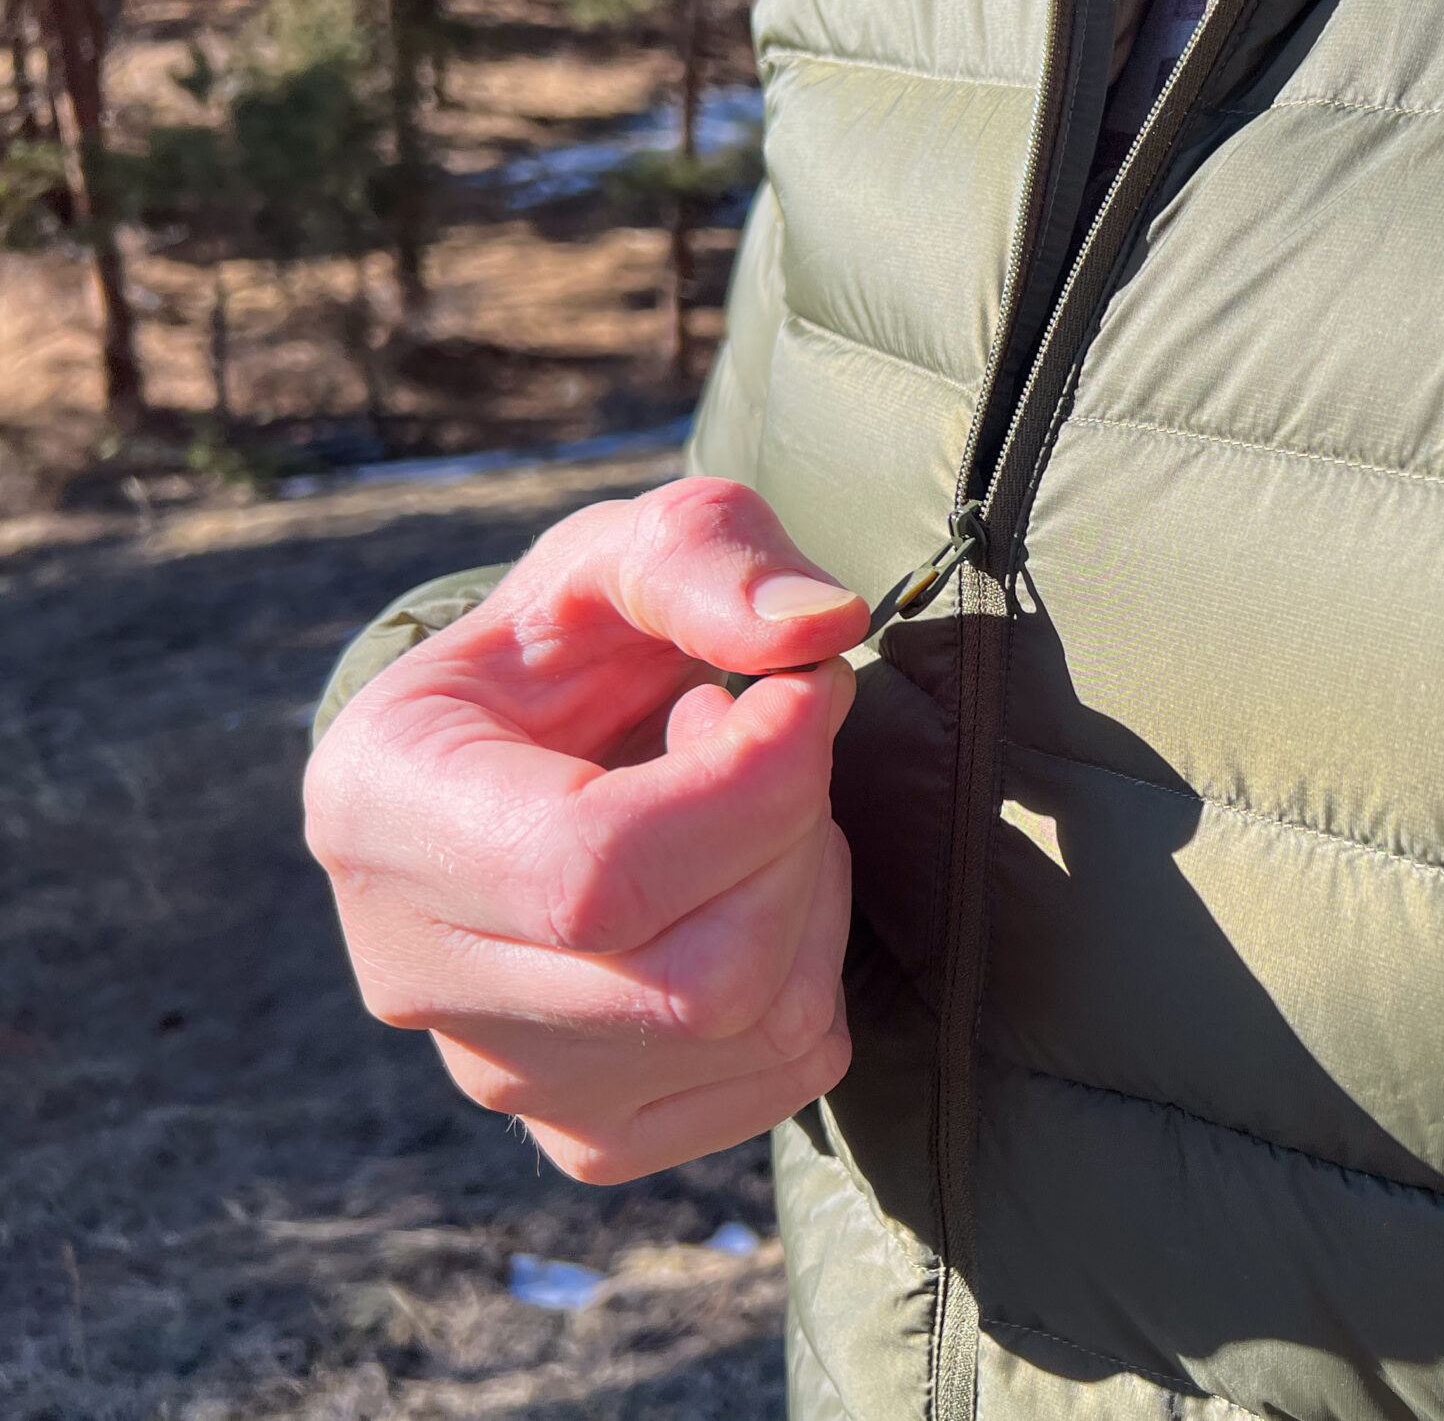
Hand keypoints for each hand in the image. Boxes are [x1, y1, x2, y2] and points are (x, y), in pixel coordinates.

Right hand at [304, 478, 869, 1183]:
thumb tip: (816, 631)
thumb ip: (705, 555)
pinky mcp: (589, 1131)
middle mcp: (416, 975)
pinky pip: (787, 1073)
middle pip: (700, 976)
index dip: (756, 783)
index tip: (804, 687)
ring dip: (812, 890)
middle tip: (770, 739)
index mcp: (383, 815)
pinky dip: (815, 968)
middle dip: (796, 833)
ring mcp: (501, 1075)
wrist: (523, 757)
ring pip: (759, 1028)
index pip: (598, 871)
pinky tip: (747, 890)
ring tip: (747, 807)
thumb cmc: (565, 647)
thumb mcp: (614, 555)